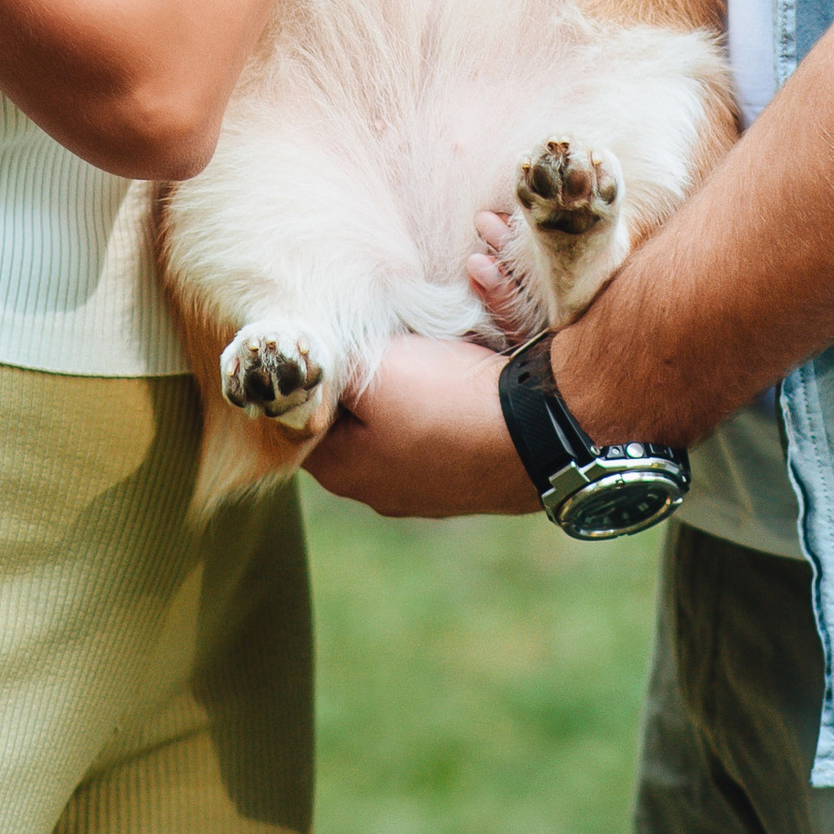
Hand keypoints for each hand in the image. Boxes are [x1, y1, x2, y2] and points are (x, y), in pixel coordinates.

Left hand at [307, 330, 532, 518]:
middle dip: (354, 382)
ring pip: (388, 427)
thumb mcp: (372, 367)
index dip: (307, 378)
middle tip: (369, 341)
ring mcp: (420, 492)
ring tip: (414, 357)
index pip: (298, 420)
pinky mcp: (458, 481)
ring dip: (396, 391)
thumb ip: (330, 369)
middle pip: (345, 424)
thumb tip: (309, 364)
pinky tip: (447, 381)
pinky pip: (429, 434)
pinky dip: (432, 406)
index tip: (322, 342)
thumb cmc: (444, 399)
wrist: (535, 429)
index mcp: (341, 471)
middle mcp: (375, 492)